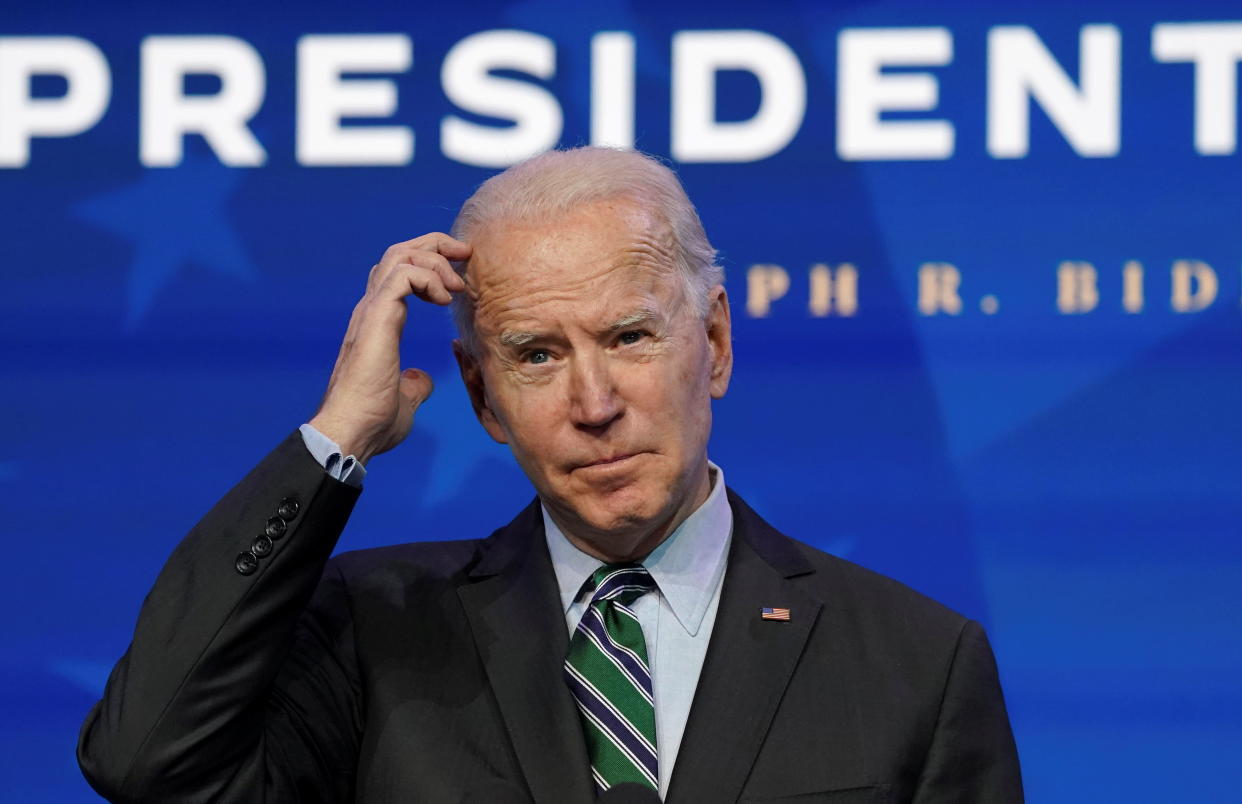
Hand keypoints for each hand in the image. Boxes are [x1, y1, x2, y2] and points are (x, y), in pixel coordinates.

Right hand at [309, 233, 470, 464]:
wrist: (351, 432)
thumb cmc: (373, 421)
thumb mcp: (404, 399)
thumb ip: (413, 385)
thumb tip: (421, 380)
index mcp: (378, 323)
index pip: (399, 273)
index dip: (431, 265)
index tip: (458, 279)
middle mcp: (372, 310)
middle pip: (399, 252)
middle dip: (436, 245)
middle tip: (465, 255)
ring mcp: (371, 311)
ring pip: (400, 255)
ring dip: (436, 259)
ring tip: (458, 285)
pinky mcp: (376, 318)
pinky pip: (403, 275)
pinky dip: (429, 277)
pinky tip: (444, 298)